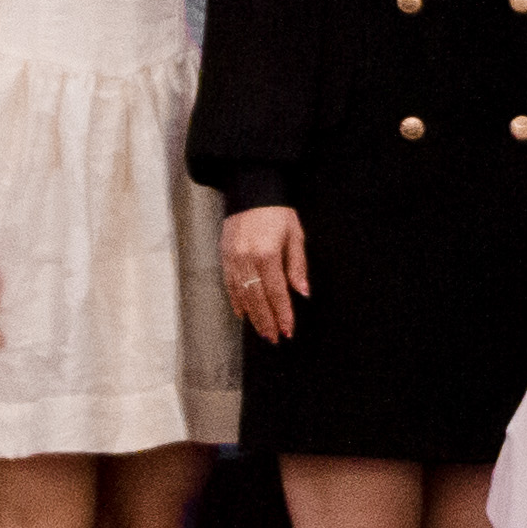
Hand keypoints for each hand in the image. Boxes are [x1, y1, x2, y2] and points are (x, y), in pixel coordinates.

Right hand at [223, 204, 309, 344]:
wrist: (251, 189)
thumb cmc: (278, 213)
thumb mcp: (295, 235)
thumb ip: (297, 266)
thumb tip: (303, 293)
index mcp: (267, 254)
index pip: (276, 292)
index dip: (282, 313)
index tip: (288, 330)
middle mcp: (247, 259)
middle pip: (257, 298)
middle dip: (267, 321)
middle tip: (274, 338)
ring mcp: (232, 258)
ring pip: (241, 295)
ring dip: (252, 316)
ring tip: (262, 332)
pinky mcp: (224, 256)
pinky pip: (229, 284)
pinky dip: (236, 301)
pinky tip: (243, 314)